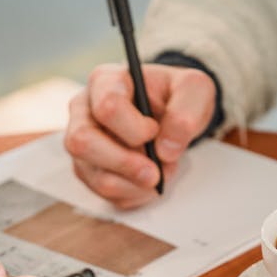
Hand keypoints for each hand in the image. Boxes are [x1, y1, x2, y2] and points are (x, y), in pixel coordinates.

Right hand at [65, 62, 216, 207]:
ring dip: (135, 184)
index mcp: (105, 82)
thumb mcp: (194, 90)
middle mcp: (84, 112)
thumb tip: (165, 150)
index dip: (135, 128)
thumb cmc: (176, 97)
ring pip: (96, 176)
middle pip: (82, 143)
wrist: (173, 114)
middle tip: (155, 173)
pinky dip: (135, 194)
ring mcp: (83, 145)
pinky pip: (107, 194)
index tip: (155, 131)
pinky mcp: (90, 171)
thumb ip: (186, 111)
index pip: (106, 107)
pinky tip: (150, 181)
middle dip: (124, 164)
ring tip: (160, 172)